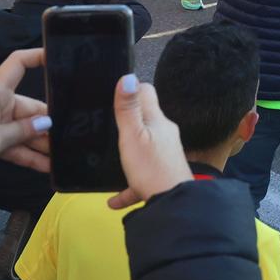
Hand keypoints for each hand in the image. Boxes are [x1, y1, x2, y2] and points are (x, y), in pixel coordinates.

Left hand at [0, 47, 51, 179]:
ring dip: (41, 144)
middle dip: (49, 123)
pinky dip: (29, 155)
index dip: (38, 56)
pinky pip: (16, 144)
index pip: (18, 64)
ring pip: (26, 129)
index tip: (60, 59)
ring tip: (64, 156)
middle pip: (31, 107)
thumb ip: (22, 131)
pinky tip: (48, 167)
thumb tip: (48, 123)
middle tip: (74, 134)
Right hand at [105, 72, 191, 209]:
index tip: (116, 94)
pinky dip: (128, 187)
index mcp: (157, 121)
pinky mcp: (160, 178)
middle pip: (146, 120)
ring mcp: (164, 156)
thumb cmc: (151, 167)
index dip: (133, 90)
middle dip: (129, 121)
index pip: (148, 94)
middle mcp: (164, 135)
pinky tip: (113, 201)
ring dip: (127, 155)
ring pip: (143, 150)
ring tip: (109, 159)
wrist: (172, 202)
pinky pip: (140, 180)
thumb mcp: (133, 136)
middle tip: (107, 124)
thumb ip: (128, 109)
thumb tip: (128, 77)